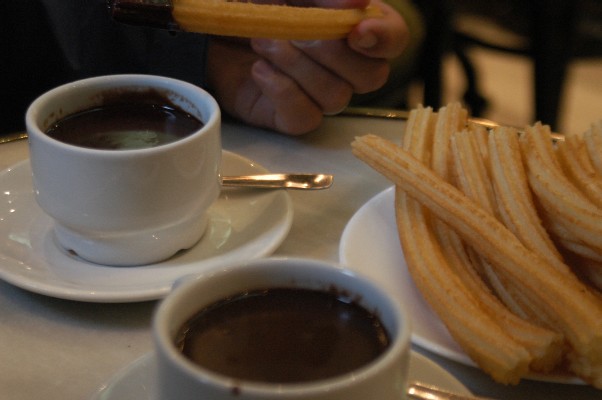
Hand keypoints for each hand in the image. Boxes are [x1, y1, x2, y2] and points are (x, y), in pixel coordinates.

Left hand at [206, 0, 408, 134]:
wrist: (210, 23)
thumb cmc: (253, 2)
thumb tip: (358, 0)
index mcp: (354, 27)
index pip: (394, 40)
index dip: (384, 38)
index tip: (356, 30)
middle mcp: (344, 66)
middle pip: (370, 77)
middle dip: (330, 52)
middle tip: (292, 28)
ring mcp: (318, 94)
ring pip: (335, 97)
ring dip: (297, 66)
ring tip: (261, 41)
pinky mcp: (291, 116)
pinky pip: (304, 116)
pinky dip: (282, 91)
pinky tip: (260, 70)